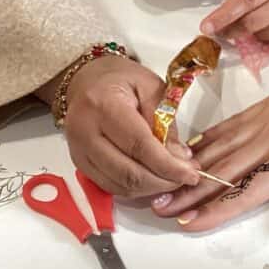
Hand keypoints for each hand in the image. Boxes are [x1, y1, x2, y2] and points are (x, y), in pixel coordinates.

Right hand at [63, 56, 199, 197]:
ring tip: (172, 178)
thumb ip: (166, 122)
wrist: (87, 80)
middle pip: (128, 172)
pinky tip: (152, 179)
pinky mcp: (79, 163)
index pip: (139, 145)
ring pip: (119, 185)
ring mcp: (79, 150)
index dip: (167, 166)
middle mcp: (85, 131)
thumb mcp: (152, 87)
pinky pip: (110, 186)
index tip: (190, 174)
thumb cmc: (121, 79)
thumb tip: (180, 158)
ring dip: (150, 188)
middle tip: (185, 178)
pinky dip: (135, 189)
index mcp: (104, 105)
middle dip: (162, 181)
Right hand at [151, 55, 268, 236]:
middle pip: (224, 170)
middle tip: (160, 208)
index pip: (248, 189)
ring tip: (164, 183)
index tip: (188, 221)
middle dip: (190, 191)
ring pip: (221, 146)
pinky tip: (190, 148)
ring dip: (191, 166)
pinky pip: (230, 124)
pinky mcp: (267, 105)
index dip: (217, 208)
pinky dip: (207, 137)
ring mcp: (267, 119)